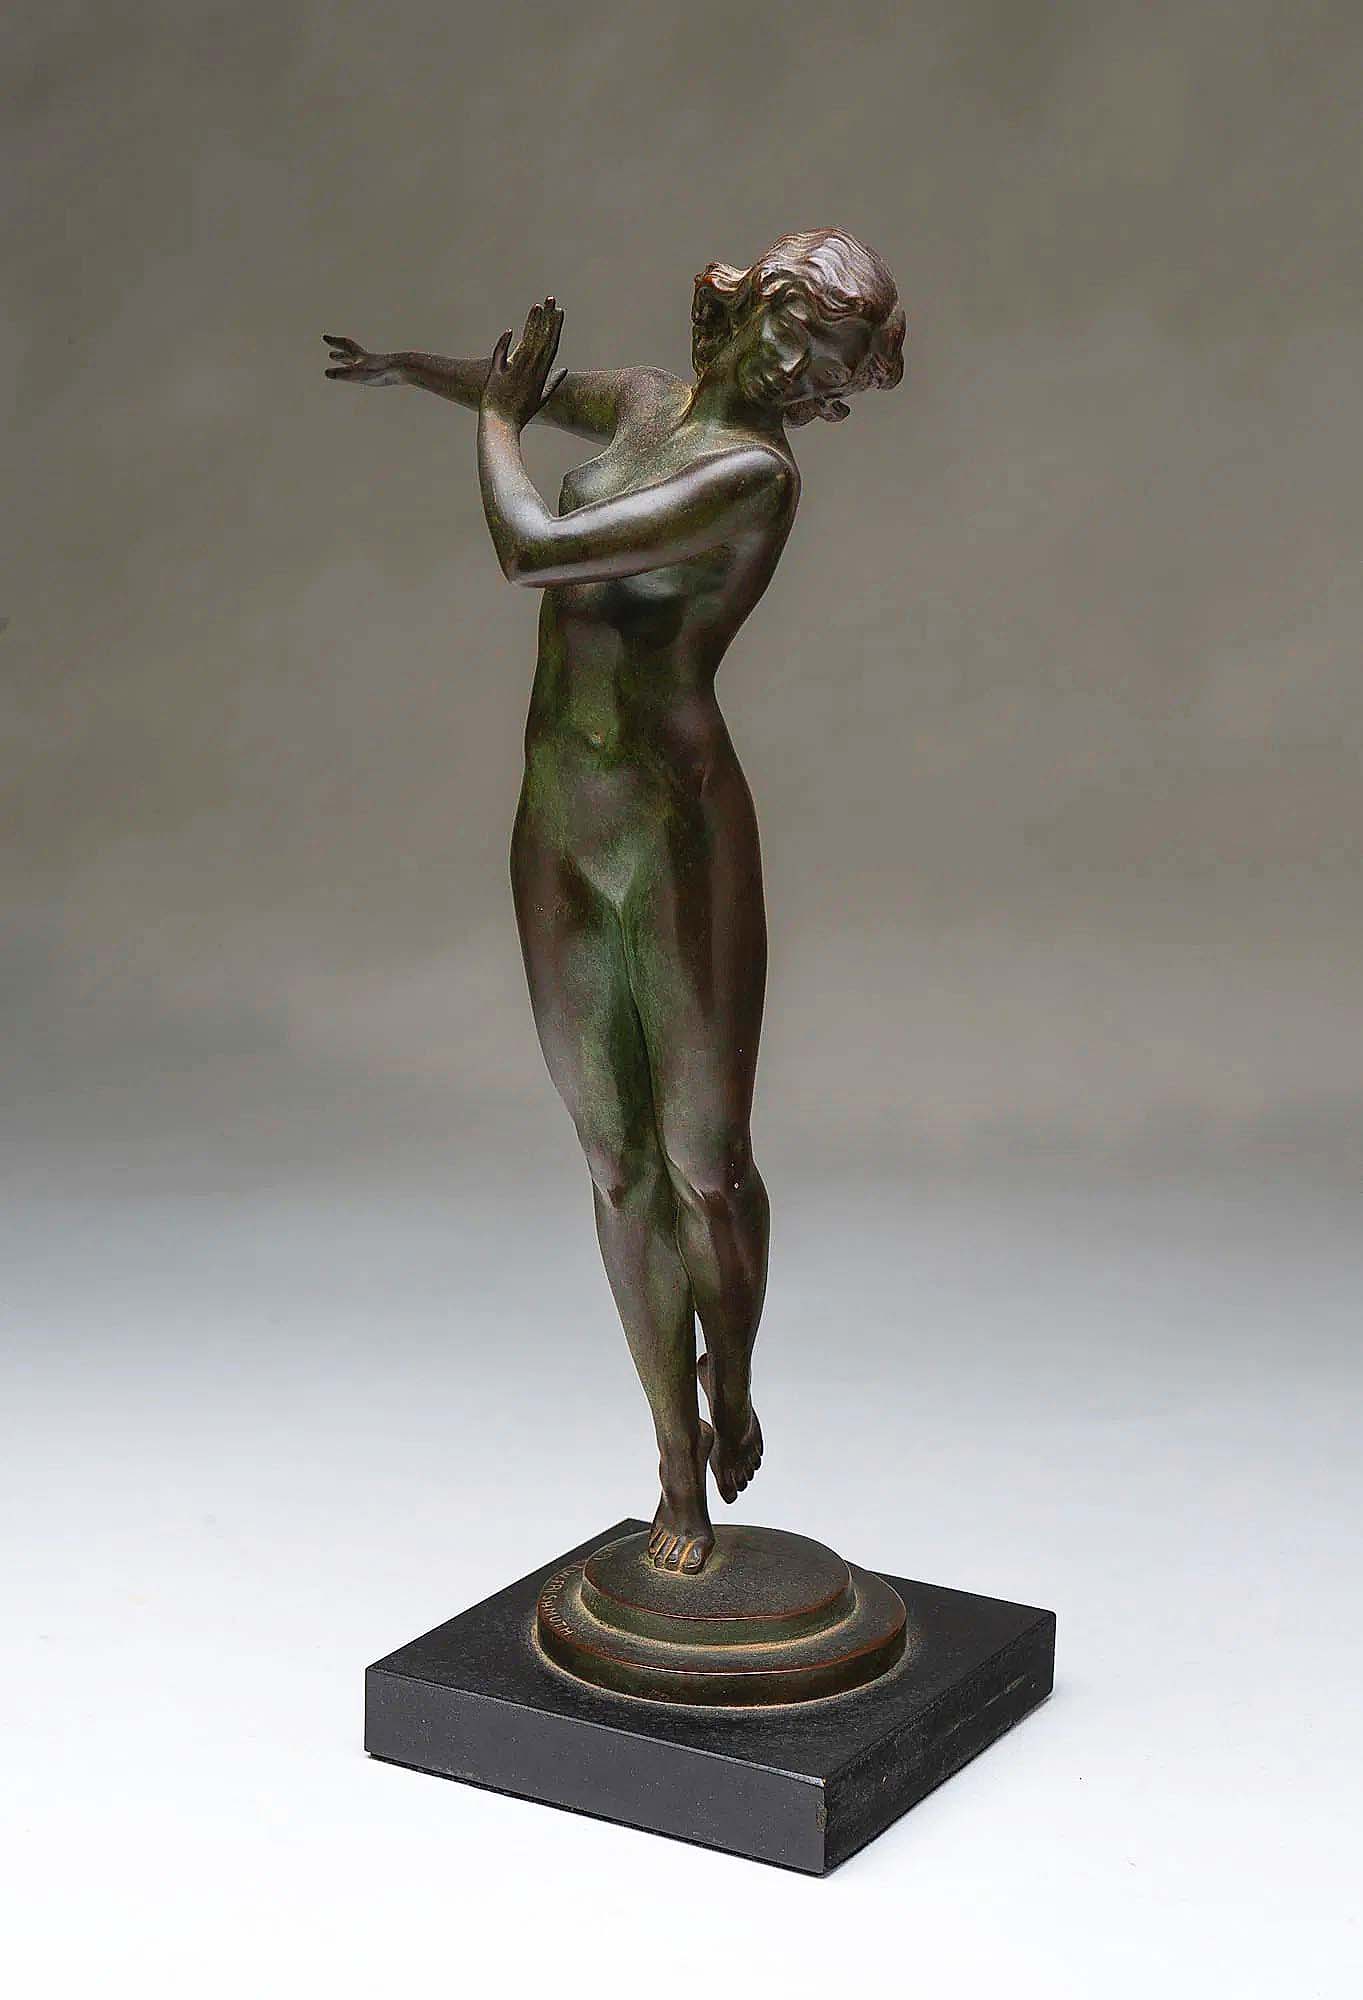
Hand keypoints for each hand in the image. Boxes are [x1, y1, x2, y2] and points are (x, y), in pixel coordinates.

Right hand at [323, 335, 404, 385]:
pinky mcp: (385, 372)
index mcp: (361, 356)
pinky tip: (365, 375)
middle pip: (350, 353)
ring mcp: (376, 365)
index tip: (325, 337)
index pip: (345, 345)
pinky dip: (363, 371)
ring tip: (343, 362)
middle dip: (339, 352)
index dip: (334, 342)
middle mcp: (367, 358)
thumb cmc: (382, 371)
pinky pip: (370, 370)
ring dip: (350, 361)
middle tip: (331, 353)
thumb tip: (326, 373)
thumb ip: (343, 374)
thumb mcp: (359, 374)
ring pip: (359, 361)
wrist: (406, 369)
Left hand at [481, 298, 565, 428]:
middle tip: (551, 298)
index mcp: (541, 375)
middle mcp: (530, 372)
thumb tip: (564, 370)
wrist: (501, 426)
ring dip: (531, 325)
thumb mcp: (541, 399)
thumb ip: (553, 382)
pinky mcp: (497, 375)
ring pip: (525, 345)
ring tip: (536, 307)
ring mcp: (514, 373)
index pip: (551, 345)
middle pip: (541, 340)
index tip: (559, 310)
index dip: (555, 327)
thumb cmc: (521, 414)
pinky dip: (505, 345)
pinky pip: (501, 357)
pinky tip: (510, 331)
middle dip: (547, 318)